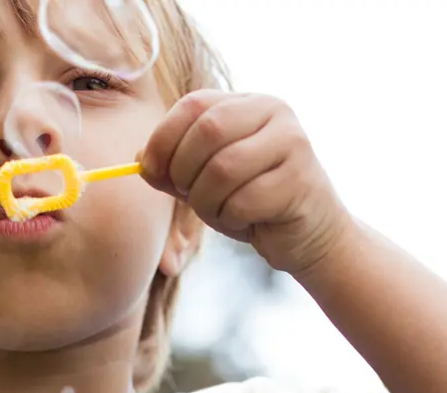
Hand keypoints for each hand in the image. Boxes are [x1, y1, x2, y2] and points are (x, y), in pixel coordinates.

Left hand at [139, 90, 356, 278]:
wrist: (306, 234)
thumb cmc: (251, 203)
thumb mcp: (204, 181)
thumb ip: (173, 167)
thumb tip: (139, 159)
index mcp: (247, 103)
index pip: (193, 104)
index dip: (163, 138)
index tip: (151, 170)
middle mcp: (274, 112)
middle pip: (207, 132)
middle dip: (184, 172)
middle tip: (189, 195)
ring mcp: (292, 144)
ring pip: (223, 169)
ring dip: (207, 202)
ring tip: (219, 211)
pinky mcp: (300, 181)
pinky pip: (243, 201)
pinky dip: (231, 219)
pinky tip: (245, 221)